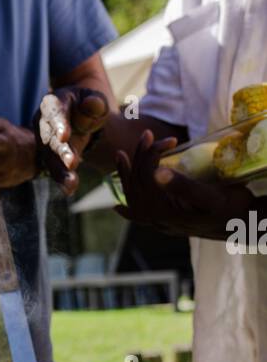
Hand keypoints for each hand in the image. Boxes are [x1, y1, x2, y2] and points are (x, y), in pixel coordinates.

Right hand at [35, 87, 109, 194]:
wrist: (80, 115)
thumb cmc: (88, 104)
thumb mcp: (95, 99)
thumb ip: (95, 102)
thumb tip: (91, 103)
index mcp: (52, 103)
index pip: (55, 113)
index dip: (59, 124)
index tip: (64, 136)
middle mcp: (42, 123)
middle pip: (50, 138)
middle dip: (61, 152)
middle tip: (72, 163)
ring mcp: (44, 142)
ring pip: (51, 158)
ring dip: (61, 171)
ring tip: (71, 183)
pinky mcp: (49, 157)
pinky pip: (55, 169)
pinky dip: (63, 180)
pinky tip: (69, 190)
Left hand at [115, 129, 254, 240]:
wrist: (243, 226)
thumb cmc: (231, 208)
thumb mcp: (211, 196)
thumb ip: (183, 186)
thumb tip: (157, 172)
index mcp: (165, 211)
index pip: (147, 176)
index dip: (152, 153)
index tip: (171, 139)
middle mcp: (158, 219)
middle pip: (137, 184)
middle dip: (140, 156)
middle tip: (148, 134)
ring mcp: (159, 223)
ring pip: (133, 198)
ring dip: (126, 176)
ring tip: (121, 155)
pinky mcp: (165, 225)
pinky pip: (139, 218)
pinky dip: (128, 210)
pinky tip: (119, 207)